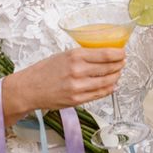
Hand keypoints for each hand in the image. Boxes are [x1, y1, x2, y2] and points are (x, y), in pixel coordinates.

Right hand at [9, 48, 125, 111]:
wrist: (29, 89)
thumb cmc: (45, 70)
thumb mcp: (64, 55)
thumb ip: (84, 55)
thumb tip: (104, 53)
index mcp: (75, 56)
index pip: (106, 54)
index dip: (119, 54)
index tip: (123, 52)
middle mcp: (78, 71)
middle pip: (109, 68)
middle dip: (120, 65)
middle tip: (123, 62)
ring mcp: (78, 87)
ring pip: (107, 82)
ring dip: (116, 76)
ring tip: (118, 72)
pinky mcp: (77, 100)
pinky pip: (99, 94)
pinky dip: (109, 89)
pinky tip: (112, 85)